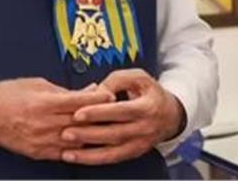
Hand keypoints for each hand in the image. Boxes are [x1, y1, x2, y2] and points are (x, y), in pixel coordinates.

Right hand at [0, 77, 113, 160]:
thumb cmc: (8, 95)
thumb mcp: (38, 84)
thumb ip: (65, 90)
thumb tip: (88, 90)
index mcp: (44, 103)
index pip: (79, 101)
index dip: (98, 98)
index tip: (110, 94)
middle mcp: (44, 123)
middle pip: (81, 122)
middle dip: (100, 116)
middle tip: (114, 111)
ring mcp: (41, 141)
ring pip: (76, 140)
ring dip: (92, 134)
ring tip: (106, 127)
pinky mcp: (38, 153)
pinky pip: (65, 153)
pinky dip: (79, 147)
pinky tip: (88, 143)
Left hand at [60, 68, 184, 165]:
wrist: (171, 115)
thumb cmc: (151, 93)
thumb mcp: (139, 77)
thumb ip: (117, 80)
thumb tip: (96, 91)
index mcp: (147, 107)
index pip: (121, 111)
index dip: (99, 112)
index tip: (78, 112)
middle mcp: (144, 128)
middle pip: (114, 133)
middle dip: (88, 134)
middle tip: (66, 132)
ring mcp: (139, 143)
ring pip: (111, 151)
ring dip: (87, 153)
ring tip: (67, 150)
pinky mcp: (133, 153)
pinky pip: (112, 159)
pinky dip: (93, 160)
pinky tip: (77, 158)